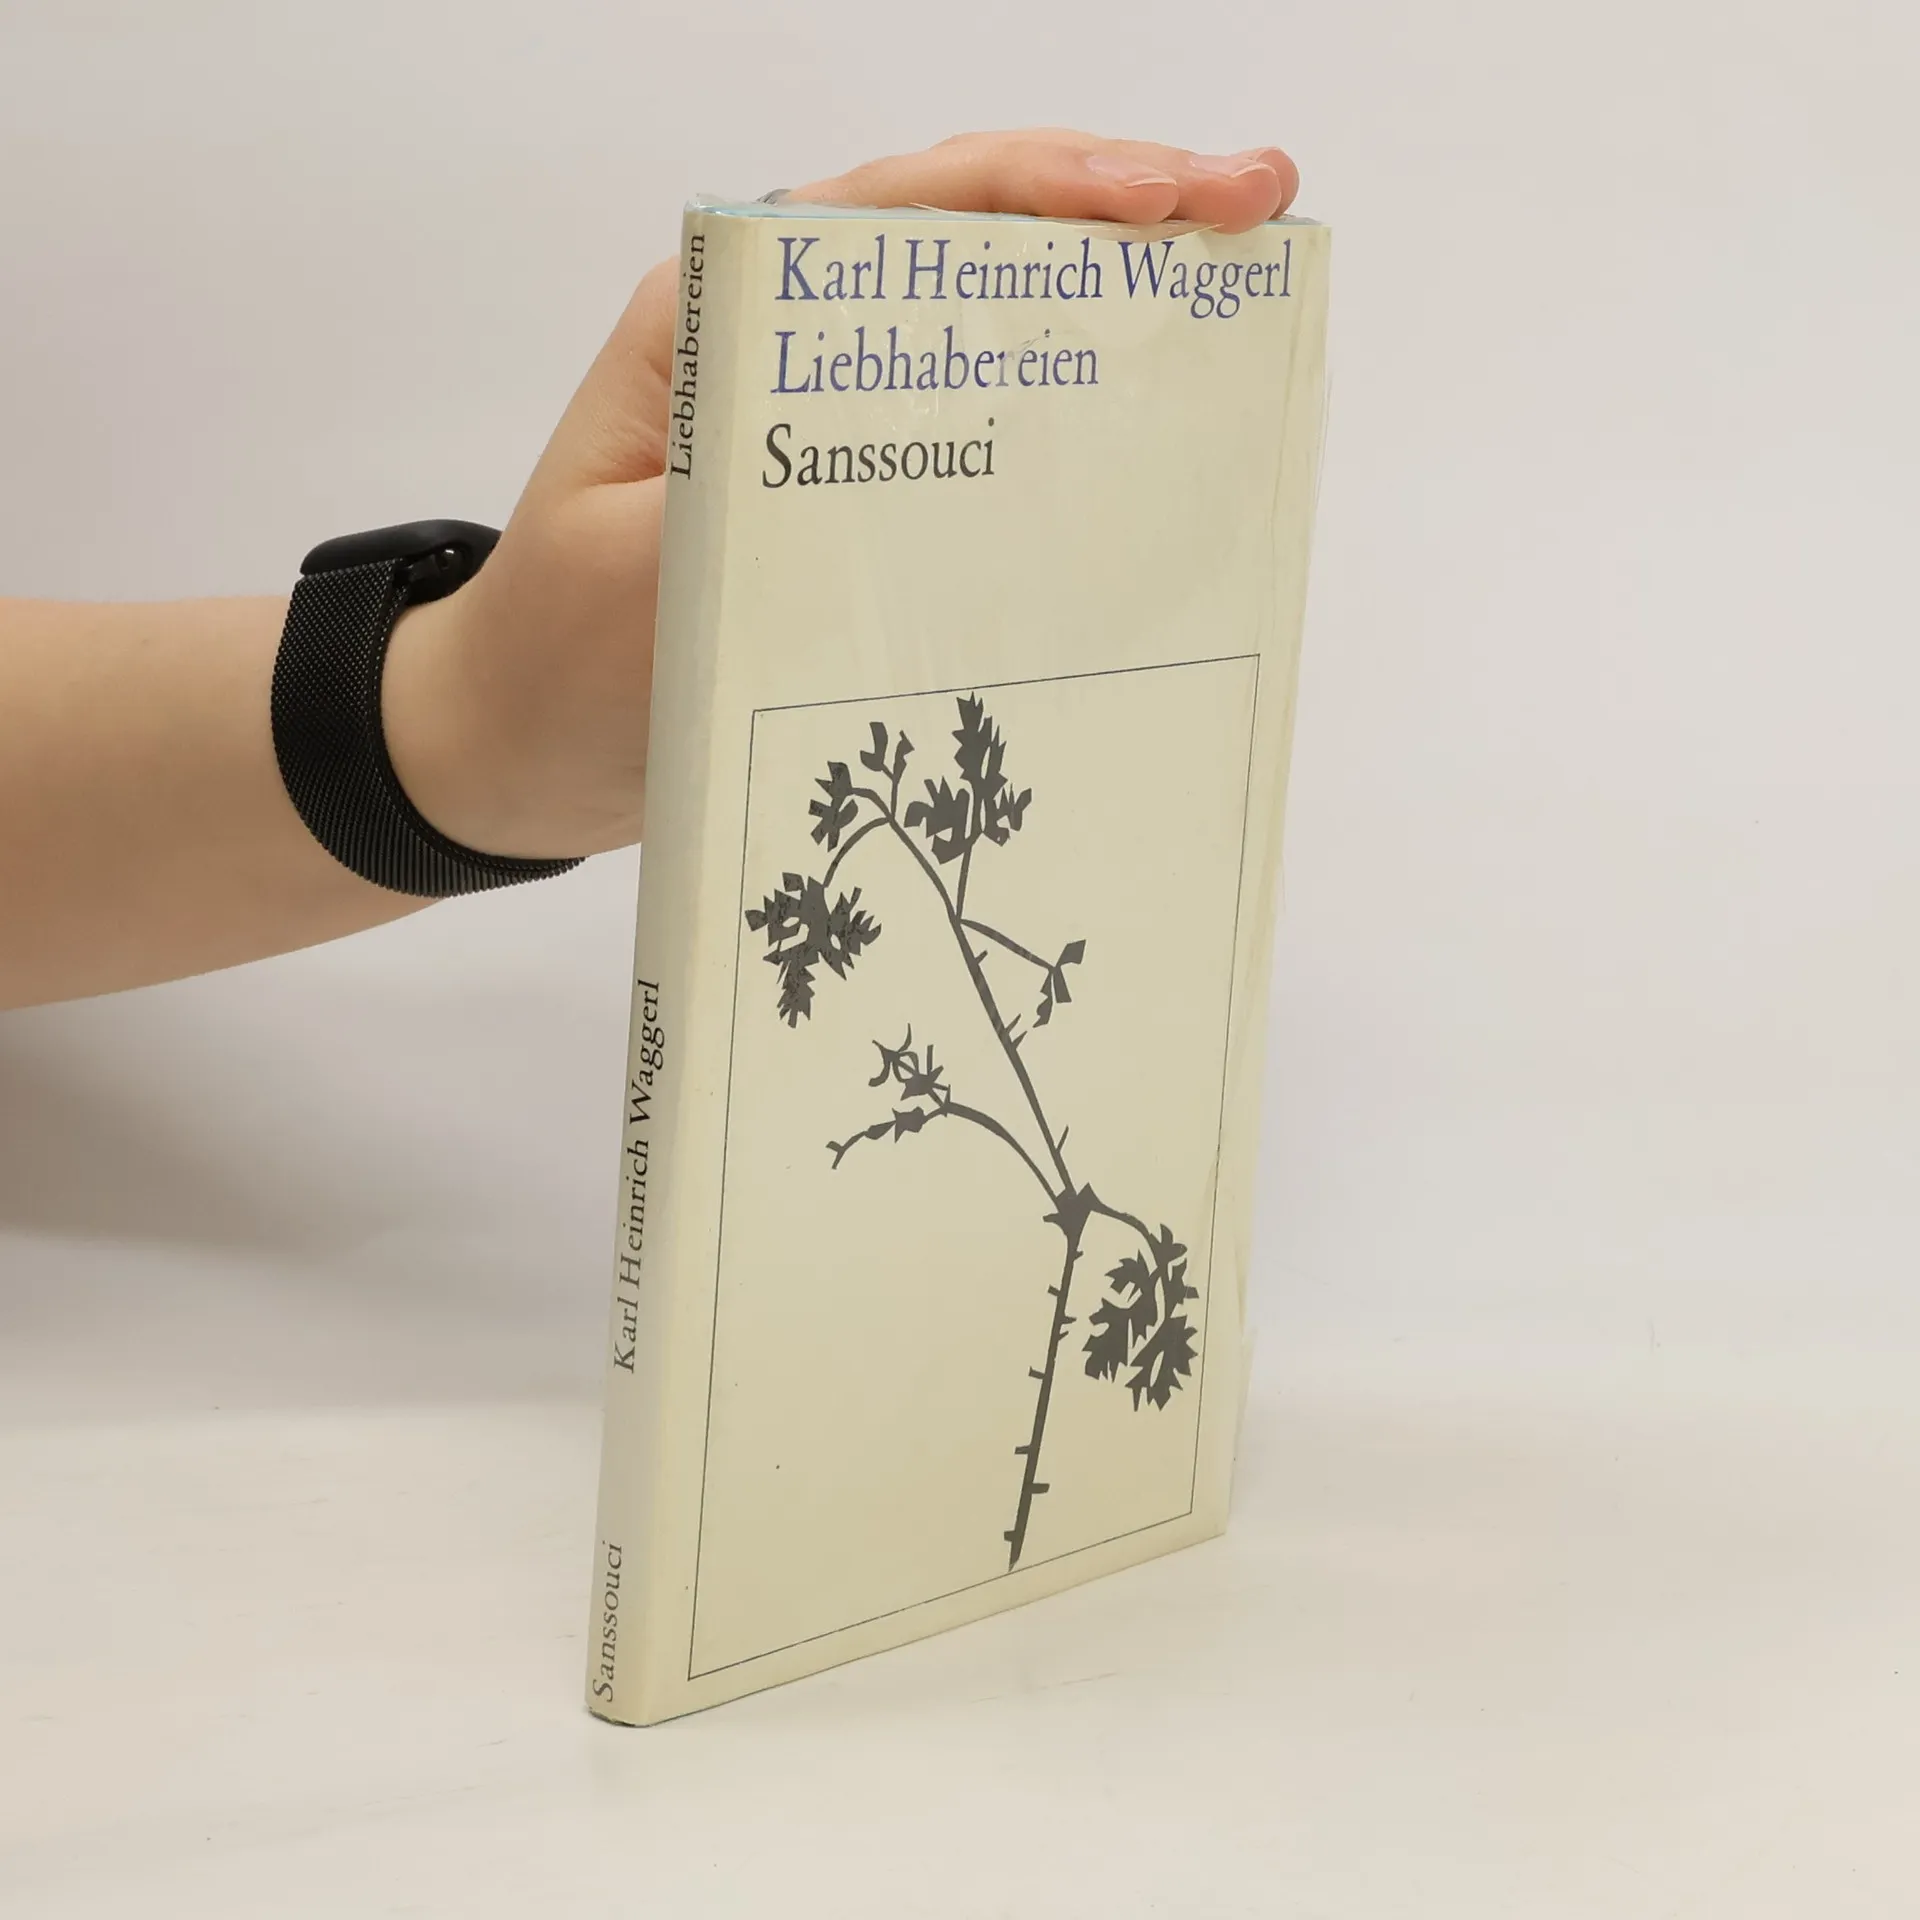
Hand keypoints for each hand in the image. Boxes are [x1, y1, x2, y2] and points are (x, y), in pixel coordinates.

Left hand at [382, 131, 1299, 859]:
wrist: (515, 747)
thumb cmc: (558, 661)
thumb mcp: (645, 580)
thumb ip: (756, 511)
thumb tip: (919, 475)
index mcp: (722, 320)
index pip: (904, 212)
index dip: (1047, 189)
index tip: (1170, 200)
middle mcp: (784, 348)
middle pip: (967, 242)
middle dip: (1117, 213)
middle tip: (1256, 206)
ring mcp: (827, 422)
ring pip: (986, 329)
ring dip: (1107, 305)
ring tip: (1237, 291)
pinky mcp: (855, 502)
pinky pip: (979, 436)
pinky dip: (1067, 420)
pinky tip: (1151, 422)